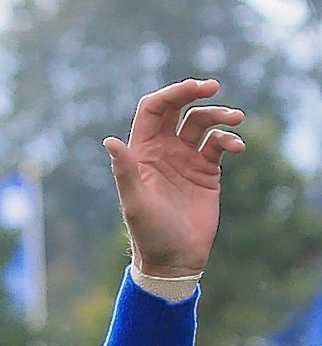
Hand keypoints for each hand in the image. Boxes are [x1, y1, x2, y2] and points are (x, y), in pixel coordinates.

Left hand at [103, 78, 244, 275]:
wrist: (175, 258)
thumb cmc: (149, 233)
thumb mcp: (135, 202)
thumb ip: (125, 171)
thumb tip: (109, 141)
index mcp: (141, 153)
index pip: (153, 110)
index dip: (171, 94)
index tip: (194, 88)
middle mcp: (163, 151)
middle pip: (177, 109)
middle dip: (194, 93)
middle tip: (213, 87)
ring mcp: (185, 159)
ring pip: (202, 123)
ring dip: (219, 115)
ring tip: (237, 119)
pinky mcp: (206, 171)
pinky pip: (219, 144)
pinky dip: (229, 140)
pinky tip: (237, 147)